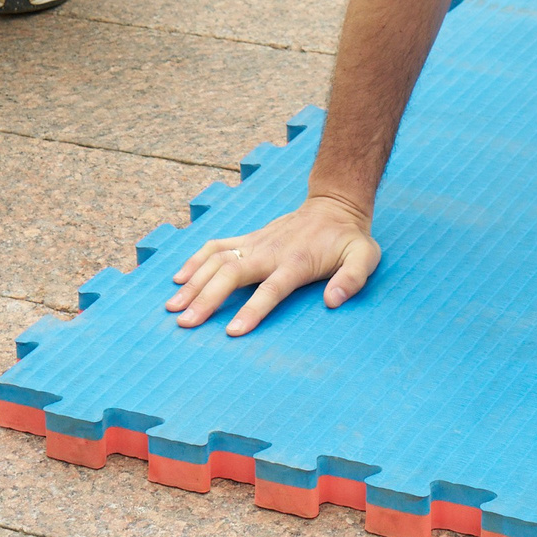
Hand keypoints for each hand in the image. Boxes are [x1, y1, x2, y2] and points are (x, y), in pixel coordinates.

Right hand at [166, 195, 381, 335]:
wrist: (334, 205)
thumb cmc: (349, 239)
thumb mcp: (364, 256)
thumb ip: (352, 278)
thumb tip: (333, 301)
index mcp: (295, 262)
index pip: (270, 289)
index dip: (252, 310)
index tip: (232, 332)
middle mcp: (269, 251)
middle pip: (232, 274)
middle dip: (207, 298)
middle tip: (185, 322)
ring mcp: (255, 242)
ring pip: (217, 259)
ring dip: (193, 282)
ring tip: (172, 306)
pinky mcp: (248, 238)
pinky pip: (215, 246)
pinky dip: (194, 260)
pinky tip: (178, 279)